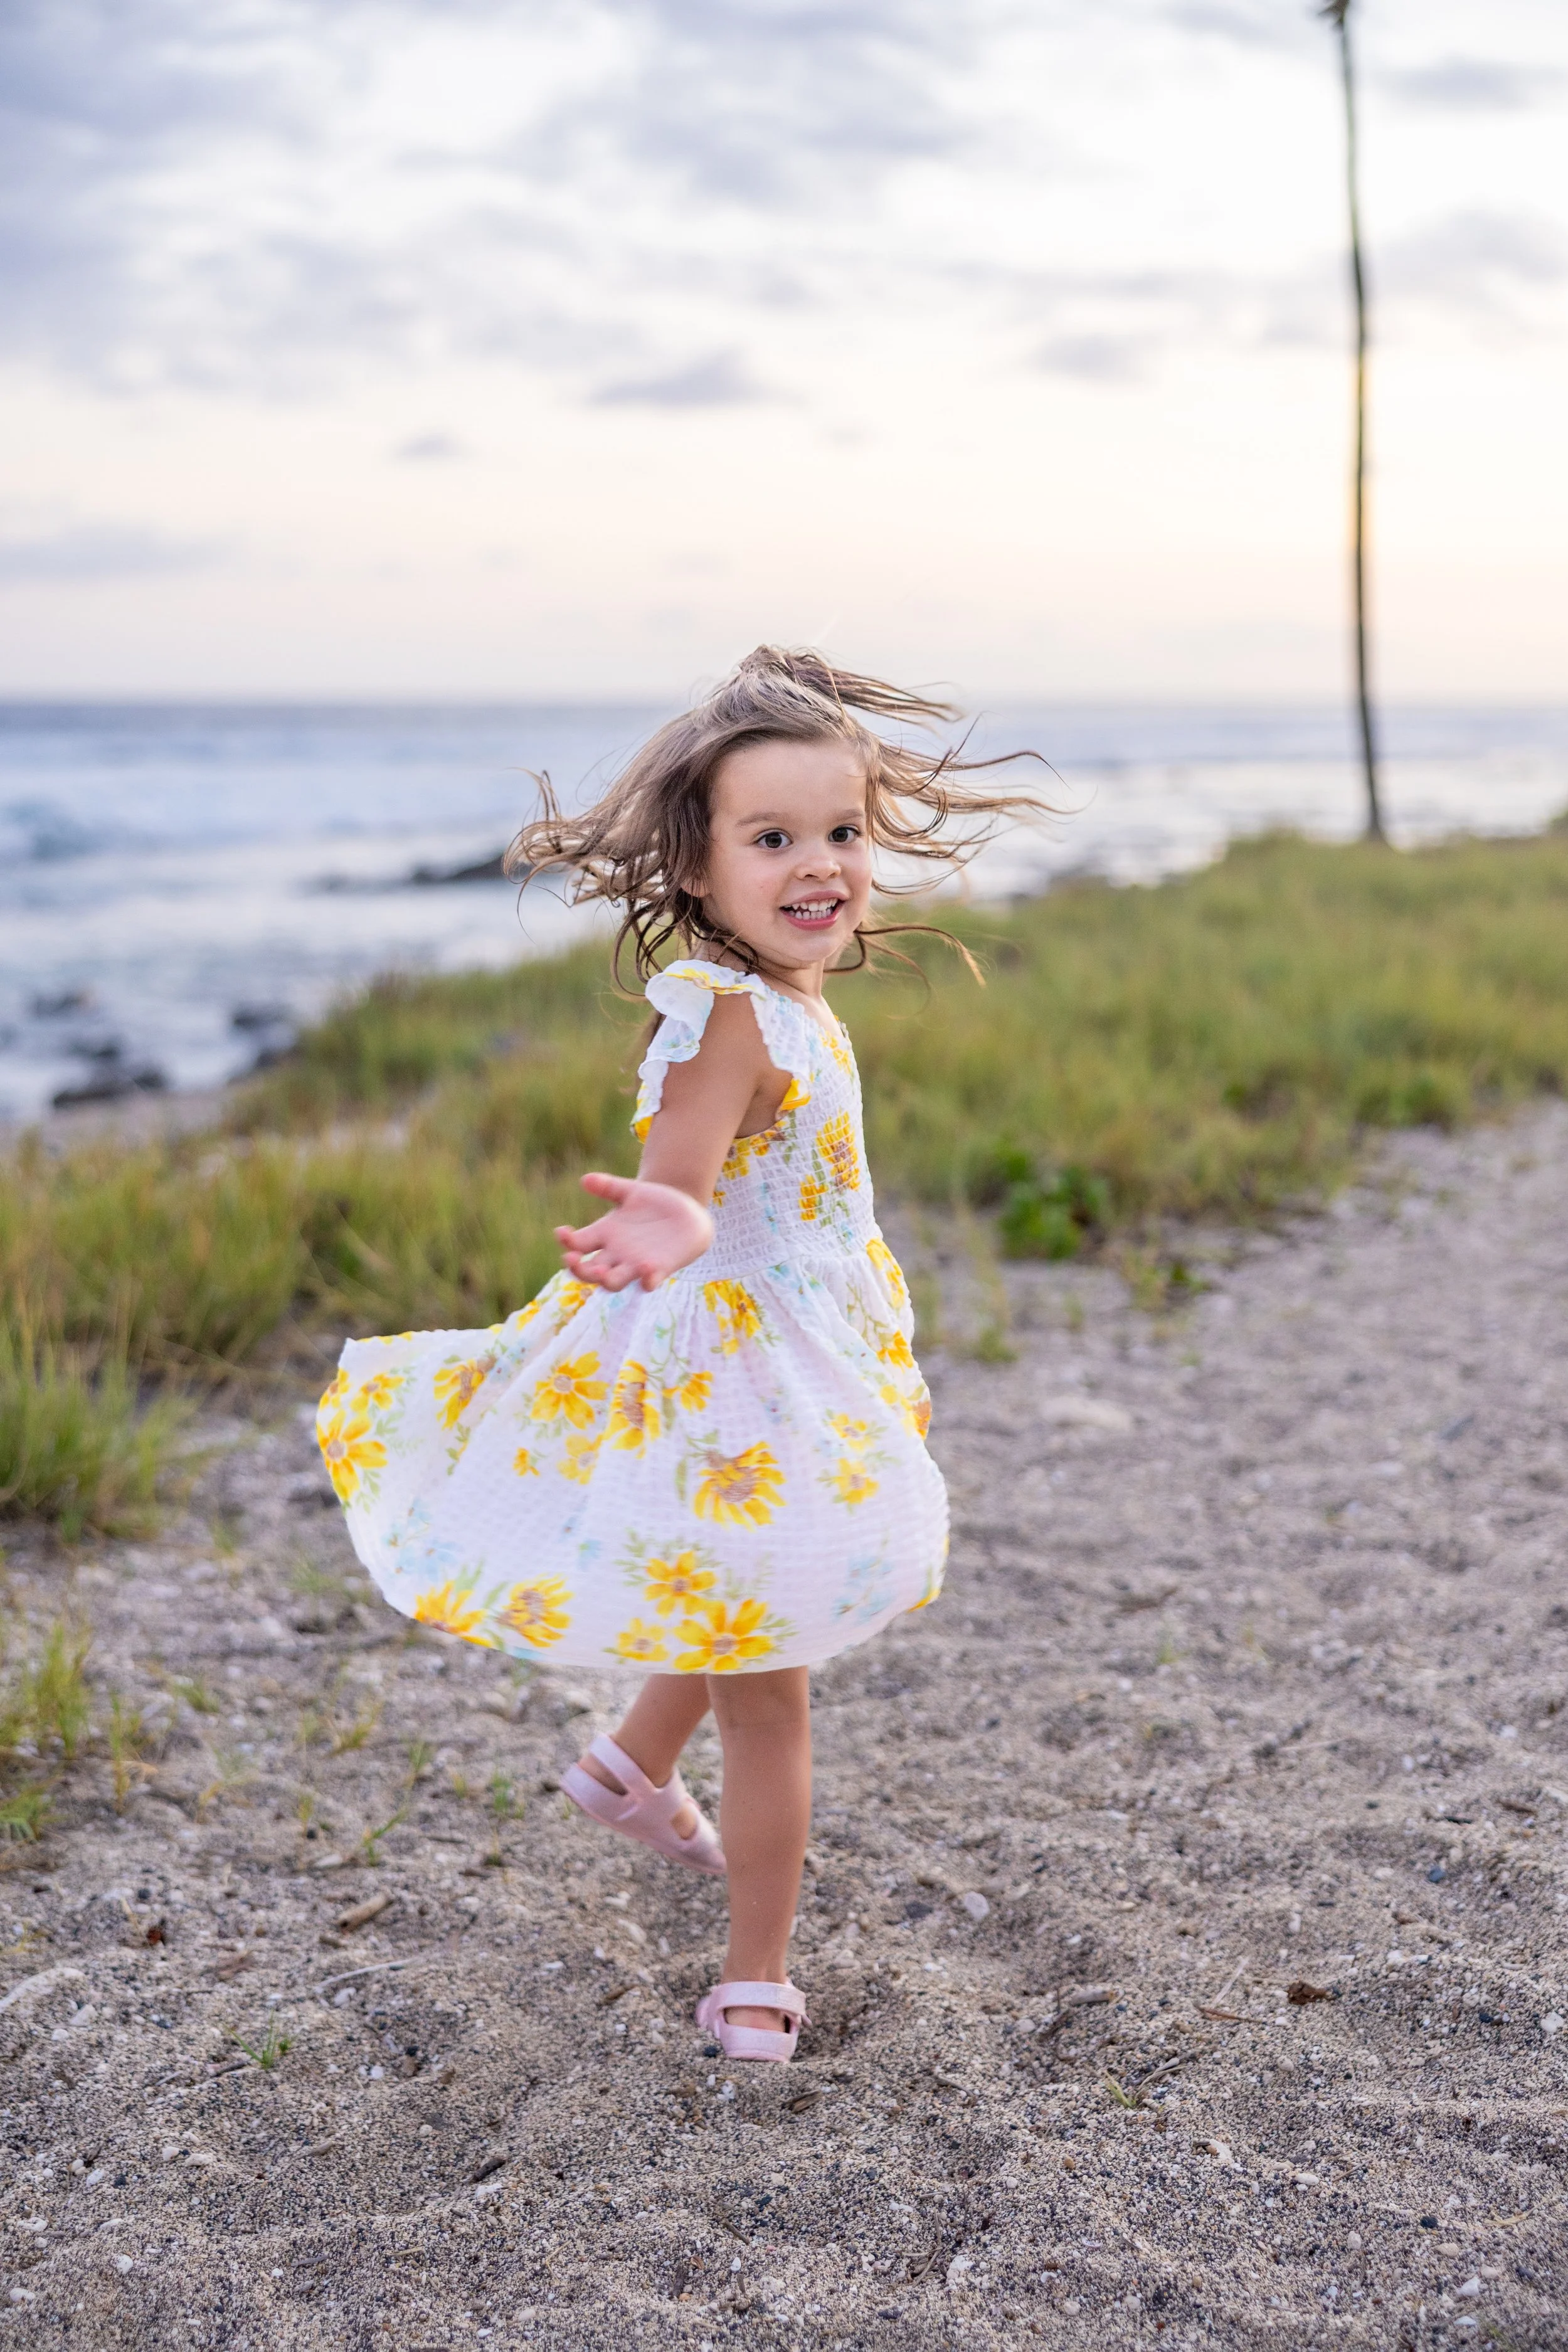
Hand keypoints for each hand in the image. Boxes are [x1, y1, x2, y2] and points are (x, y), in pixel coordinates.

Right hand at [555, 1172, 714, 1292]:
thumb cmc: (654, 1203)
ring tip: (602, 1270)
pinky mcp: (658, 1270)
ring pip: (612, 1283)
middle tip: (570, 1259)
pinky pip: (648, 1283)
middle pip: (588, 1271)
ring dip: (605, 1279)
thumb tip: (586, 1179)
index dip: (567, 1241)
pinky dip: (646, 1279)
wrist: (687, 1214)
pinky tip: (646, 1268)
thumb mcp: (630, 1191)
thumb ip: (608, 1186)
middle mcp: (615, 1255)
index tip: (561, 1231)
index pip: (578, 1245)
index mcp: (604, 1235)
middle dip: (578, 1269)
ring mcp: (635, 1265)